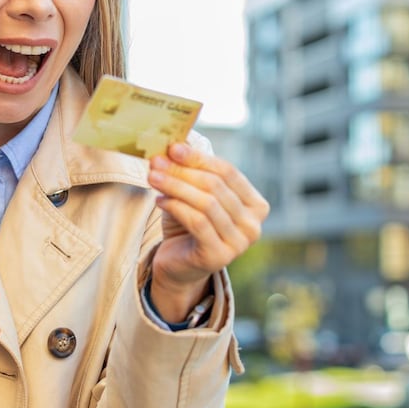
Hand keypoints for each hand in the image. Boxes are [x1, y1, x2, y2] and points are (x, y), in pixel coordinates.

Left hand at [147, 143, 269, 321]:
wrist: (179, 266)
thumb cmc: (189, 225)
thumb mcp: (192, 193)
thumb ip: (191, 170)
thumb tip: (179, 141)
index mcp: (256, 206)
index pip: (229, 172)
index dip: (200, 158)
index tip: (173, 147)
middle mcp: (253, 226)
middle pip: (216, 186)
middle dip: (182, 171)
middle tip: (156, 161)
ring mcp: (239, 244)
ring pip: (206, 203)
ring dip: (175, 186)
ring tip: (152, 177)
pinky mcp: (219, 256)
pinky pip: (197, 222)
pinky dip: (176, 206)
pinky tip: (159, 200)